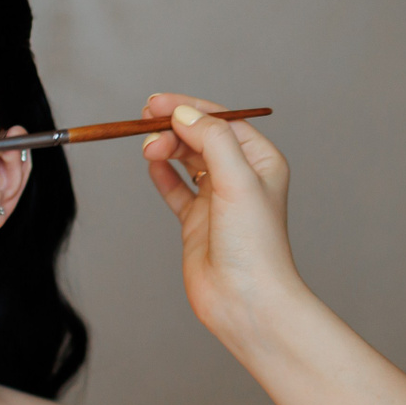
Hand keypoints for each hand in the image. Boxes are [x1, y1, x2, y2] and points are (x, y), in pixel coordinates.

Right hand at [139, 94, 305, 352]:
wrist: (245, 300)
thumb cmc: (254, 246)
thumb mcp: (237, 181)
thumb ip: (211, 140)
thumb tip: (183, 114)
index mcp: (260, 161)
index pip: (221, 121)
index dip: (188, 108)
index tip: (157, 104)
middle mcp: (241, 177)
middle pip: (201, 137)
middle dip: (173, 128)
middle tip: (145, 126)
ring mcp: (217, 200)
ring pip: (186, 160)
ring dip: (166, 148)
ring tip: (147, 148)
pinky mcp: (197, 222)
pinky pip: (176, 189)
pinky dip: (162, 175)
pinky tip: (151, 165)